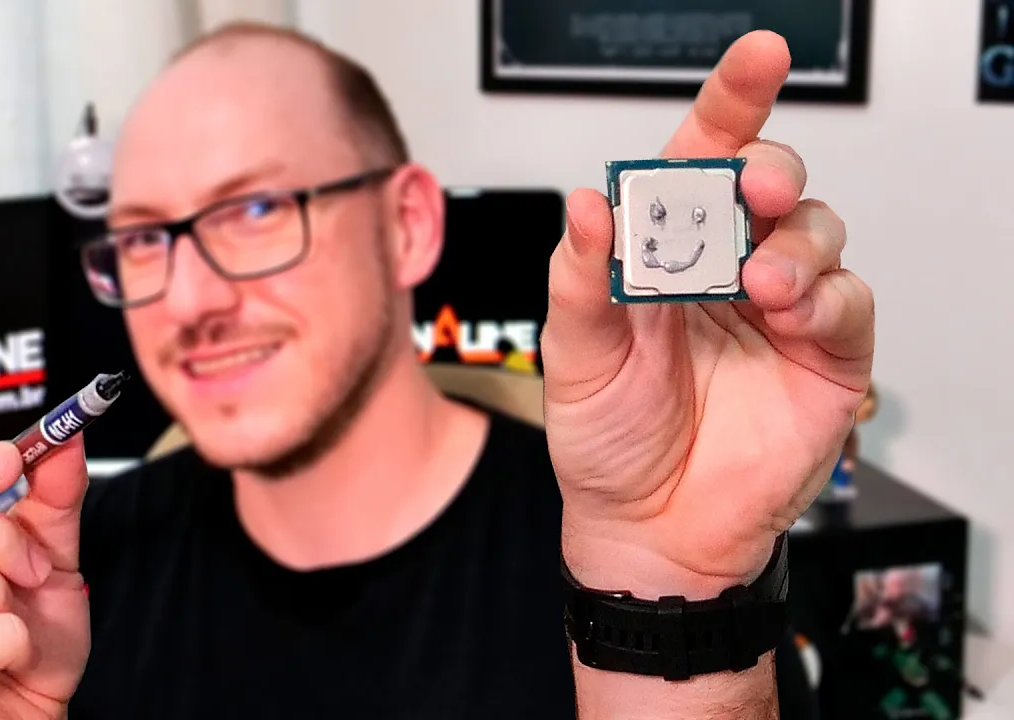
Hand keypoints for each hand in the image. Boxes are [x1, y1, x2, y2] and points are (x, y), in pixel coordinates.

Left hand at [541, 30, 874, 596]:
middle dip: (770, 170)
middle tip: (753, 189)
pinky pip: (849, 303)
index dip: (729, 106)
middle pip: (772, 183)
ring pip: (817, 232)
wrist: (646, 528)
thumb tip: (587, 202)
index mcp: (664, 254)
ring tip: (758, 281)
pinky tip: (787, 312)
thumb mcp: (575, 355)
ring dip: (794, 242)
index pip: (700, 163)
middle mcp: (727, 270)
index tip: (754, 59)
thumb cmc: (608, 437)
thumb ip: (581, 278)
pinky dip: (825, 297)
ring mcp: (781, 311)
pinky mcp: (825, 357)